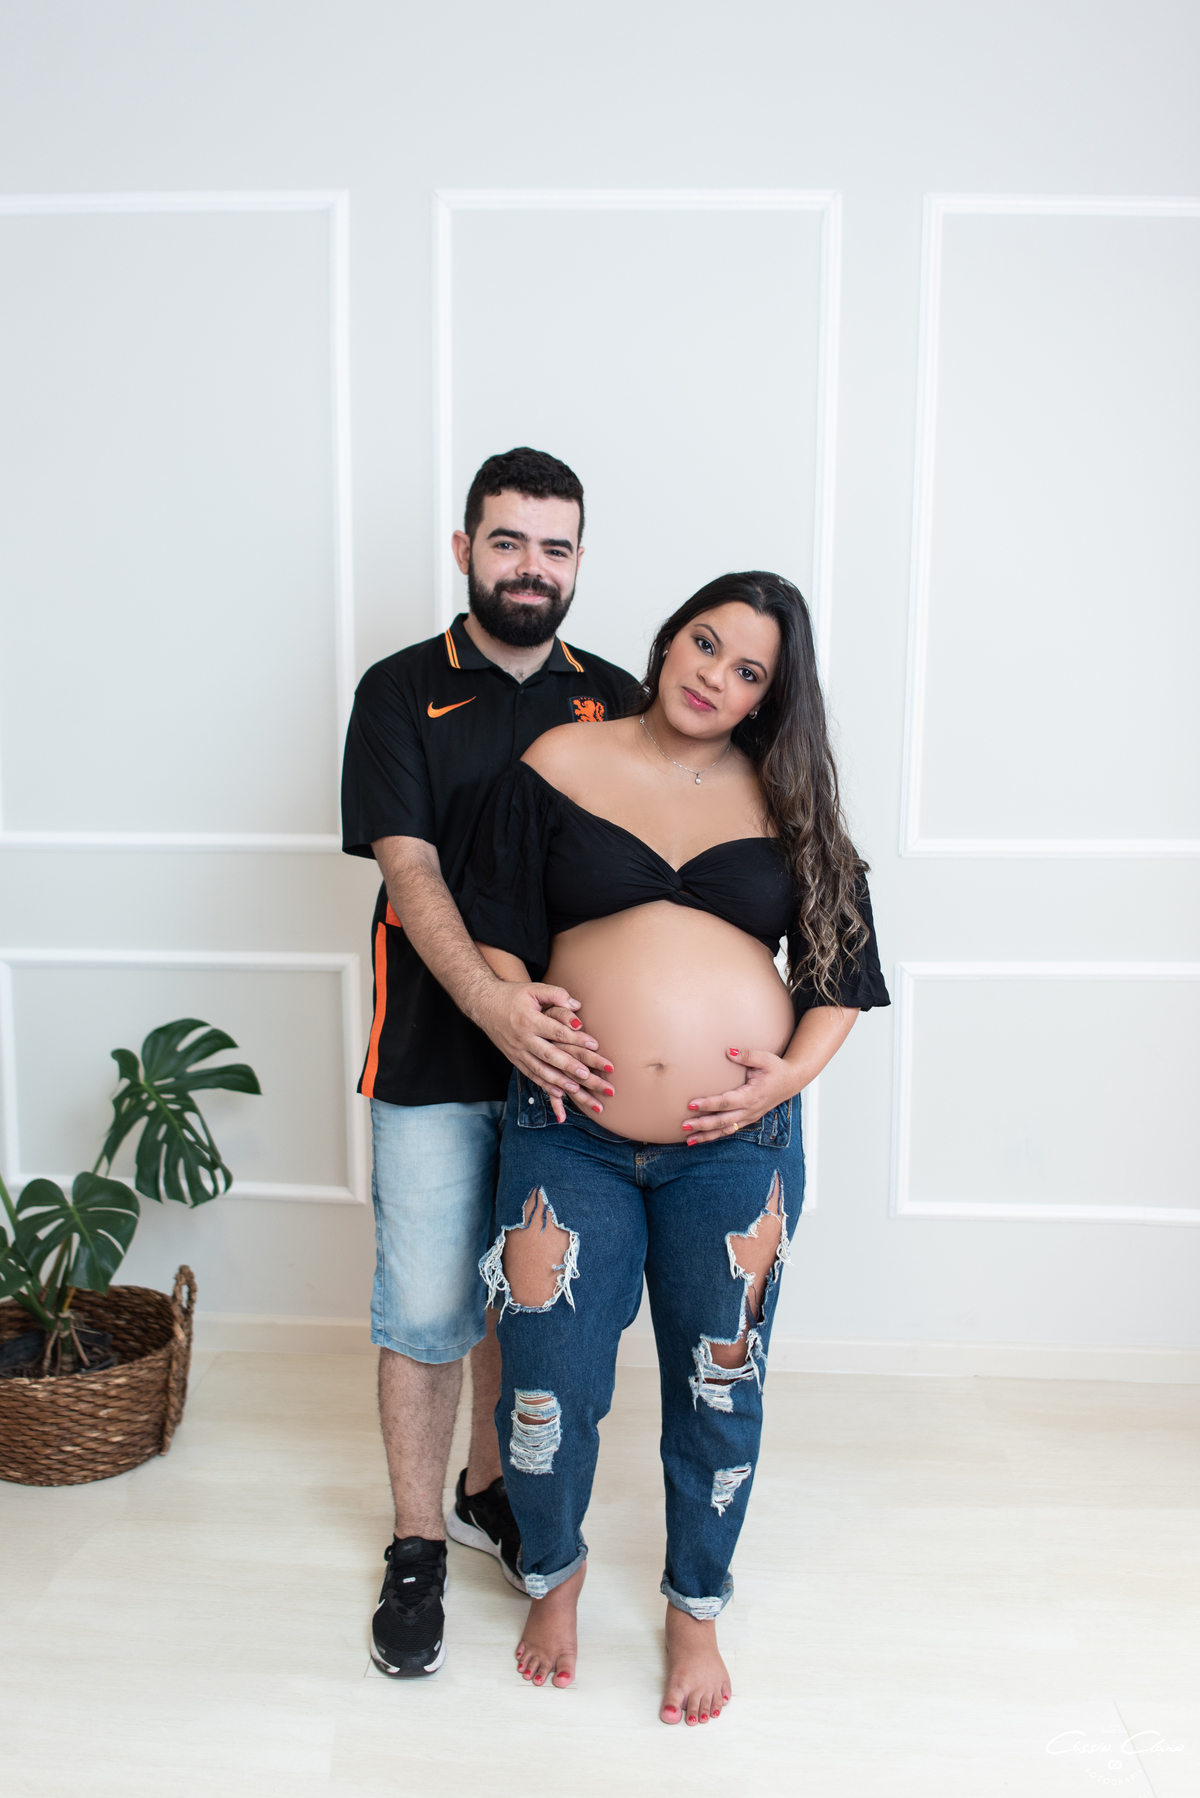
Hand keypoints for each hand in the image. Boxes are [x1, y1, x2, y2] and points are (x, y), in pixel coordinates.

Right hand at [477, 983, 614, 1123]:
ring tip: (576, 1088)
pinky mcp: (514, 1059)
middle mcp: (522, 1039)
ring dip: (558, 1080)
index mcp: (529, 1020)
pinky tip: (558, 1092)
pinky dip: (544, 1084)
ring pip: (540, 1069)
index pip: (556, 1031)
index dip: (576, 1038)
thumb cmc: (512, 995)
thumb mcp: (533, 989)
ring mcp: (517, 1051)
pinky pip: (530, 1074)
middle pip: (549, 1055)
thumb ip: (555, 994)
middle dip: (569, 1066)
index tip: (594, 1045)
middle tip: (587, 1075)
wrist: (484, 1005)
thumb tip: (577, 1005)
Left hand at [681, 1047, 800, 1144]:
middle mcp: (749, 1110)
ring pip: (725, 1130)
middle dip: (703, 1124)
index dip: (708, 1104)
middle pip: (722, 1121)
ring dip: (706, 1135)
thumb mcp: (764, 1058)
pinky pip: (729, 1130)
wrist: (791, 1081)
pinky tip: (701, 1138)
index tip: (691, 1104)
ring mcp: (749, 1117)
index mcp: (751, 1096)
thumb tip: (729, 1051)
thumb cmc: (777, 1069)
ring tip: (688, 1140)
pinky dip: (715, 1136)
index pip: (726, 1102)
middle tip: (684, 1125)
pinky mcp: (748, 1119)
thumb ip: (746, 1055)